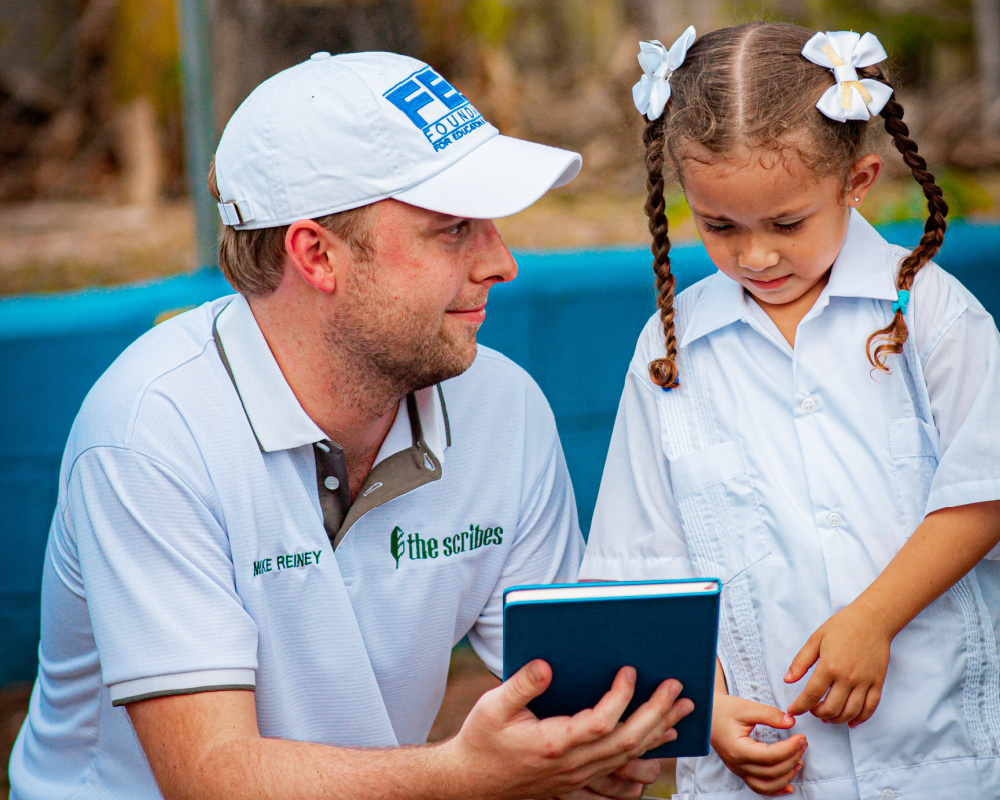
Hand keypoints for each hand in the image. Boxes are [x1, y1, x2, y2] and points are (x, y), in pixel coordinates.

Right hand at [445, 659, 693, 799]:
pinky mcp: (574, 783)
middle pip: (625, 741)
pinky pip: (615, 781)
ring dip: (655, 737)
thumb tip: (547, 665)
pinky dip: (638, 769)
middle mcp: (570, 764)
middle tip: (676, 689)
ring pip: (626, 759)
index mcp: (552, 742)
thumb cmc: (481, 740)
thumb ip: (522, 684)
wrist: (470, 782)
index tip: (631, 671)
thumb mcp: (492, 707)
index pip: (601, 722)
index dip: (621, 697)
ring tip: (678, 715)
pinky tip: (654, 759)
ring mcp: (575, 777)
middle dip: (655, 713)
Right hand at [710, 692, 804, 796]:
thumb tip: (790, 722)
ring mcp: (739, 770)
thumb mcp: (746, 707)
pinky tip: (789, 786)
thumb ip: (769, 714)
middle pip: (771, 771)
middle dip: (792, 759)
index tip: (801, 737)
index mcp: (737, 749)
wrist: (707, 716)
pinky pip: (760, 788)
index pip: (770, 755)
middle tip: (803, 744)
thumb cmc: (724, 710)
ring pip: (767, 785)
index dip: (789, 748)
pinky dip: (776, 789)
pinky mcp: (741, 771)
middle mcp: (737, 764)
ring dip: (787, 776)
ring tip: (799, 761)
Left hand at [785, 600, 891, 725]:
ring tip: (827, 716)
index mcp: (829, 666)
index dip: (800, 706)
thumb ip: (801, 661)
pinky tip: (850, 721)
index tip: (793, 710)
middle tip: (811, 710)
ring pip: (850, 712)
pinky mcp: (878, 683)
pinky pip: (870, 708)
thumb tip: (787, 680)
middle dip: (818, 714)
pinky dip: (860, 719)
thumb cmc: (842, 626)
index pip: (811, 695)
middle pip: (831, 708)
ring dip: (836, 719)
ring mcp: (865, 682)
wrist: (872, 619)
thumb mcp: (816, 639)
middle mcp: (848, 677)